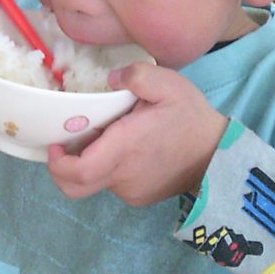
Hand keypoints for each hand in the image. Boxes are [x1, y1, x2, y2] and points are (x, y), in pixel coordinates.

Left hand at [46, 63, 228, 206]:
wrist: (218, 154)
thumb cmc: (191, 117)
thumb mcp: (168, 84)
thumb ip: (136, 75)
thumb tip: (110, 78)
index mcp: (124, 149)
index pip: (78, 172)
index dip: (57, 163)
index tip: (55, 144)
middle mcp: (122, 176)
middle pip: (76, 186)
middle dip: (61, 168)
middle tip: (65, 144)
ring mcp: (130, 191)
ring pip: (94, 183)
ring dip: (88, 164)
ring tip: (104, 138)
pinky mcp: (139, 197)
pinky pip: (112, 185)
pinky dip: (108, 169)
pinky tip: (124, 149)